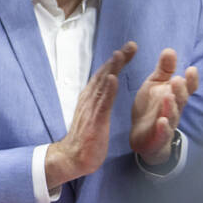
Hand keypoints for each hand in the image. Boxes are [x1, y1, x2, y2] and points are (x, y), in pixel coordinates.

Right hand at [45, 42, 136, 186]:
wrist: (72, 157)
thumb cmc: (85, 138)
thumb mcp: (93, 115)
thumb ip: (99, 101)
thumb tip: (105, 88)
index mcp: (90, 98)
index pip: (104, 75)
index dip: (116, 62)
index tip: (128, 49)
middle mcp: (88, 99)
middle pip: (104, 74)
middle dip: (117, 59)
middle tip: (131, 45)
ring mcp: (91, 109)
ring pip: (102, 84)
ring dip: (112, 68)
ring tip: (120, 54)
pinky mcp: (94, 120)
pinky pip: (102, 102)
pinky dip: (107, 89)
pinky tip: (113, 78)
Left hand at [131, 48, 198, 164]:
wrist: (142, 134)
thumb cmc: (151, 106)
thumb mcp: (155, 85)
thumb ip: (163, 70)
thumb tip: (170, 50)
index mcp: (174, 96)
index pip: (187, 88)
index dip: (191, 80)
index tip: (191, 69)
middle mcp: (174, 109)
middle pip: (181, 100)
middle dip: (180, 90)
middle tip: (176, 80)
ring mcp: (167, 124)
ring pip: (172, 115)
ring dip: (171, 106)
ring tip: (168, 97)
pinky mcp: (157, 137)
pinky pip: (163, 133)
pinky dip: (164, 128)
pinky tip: (162, 121)